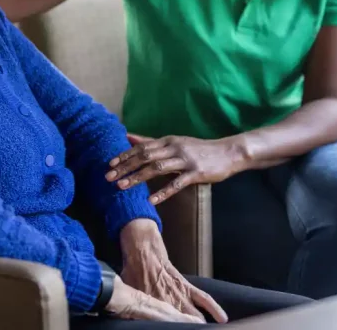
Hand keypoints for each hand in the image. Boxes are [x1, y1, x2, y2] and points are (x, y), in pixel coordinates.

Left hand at [106, 134, 244, 203]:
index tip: (110, 163)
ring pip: (157, 168)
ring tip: (122, 186)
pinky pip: (177, 183)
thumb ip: (152, 141)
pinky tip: (151, 200)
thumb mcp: (175, 142)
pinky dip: (163, 192)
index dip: (125, 155)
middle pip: (145, 156)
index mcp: (169, 140)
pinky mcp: (196, 173)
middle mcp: (175, 147)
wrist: (228, 153)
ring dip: (138, 177)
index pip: (142, 146)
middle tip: (109, 176)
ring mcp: (186, 160)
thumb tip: (129, 136)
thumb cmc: (199, 149)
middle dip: (126, 166)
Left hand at [119, 220, 226, 322]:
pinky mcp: (186, 285)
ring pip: (195, 316)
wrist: (142, 249)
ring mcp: (179, 294)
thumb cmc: (132, 269)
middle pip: (182, 323)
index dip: (169, 329)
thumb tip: (129, 316)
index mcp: (151, 305)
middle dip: (189, 328)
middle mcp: (167, 302)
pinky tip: (222, 318)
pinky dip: (213, 307)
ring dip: (200, 324)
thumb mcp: (127, 291)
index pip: (162, 324)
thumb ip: (132, 306)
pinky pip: (203, 297)